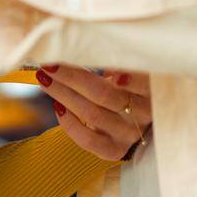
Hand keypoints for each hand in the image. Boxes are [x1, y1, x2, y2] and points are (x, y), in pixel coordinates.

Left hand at [37, 66, 151, 161]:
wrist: (141, 122)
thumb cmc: (133, 86)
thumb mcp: (133, 70)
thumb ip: (118, 60)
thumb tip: (87, 46)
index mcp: (152, 90)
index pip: (143, 83)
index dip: (129, 77)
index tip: (109, 67)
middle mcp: (143, 114)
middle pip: (104, 95)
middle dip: (72, 77)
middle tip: (50, 62)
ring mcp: (129, 134)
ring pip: (92, 115)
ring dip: (63, 95)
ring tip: (44, 78)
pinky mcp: (115, 150)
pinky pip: (89, 140)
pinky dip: (70, 124)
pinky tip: (57, 106)